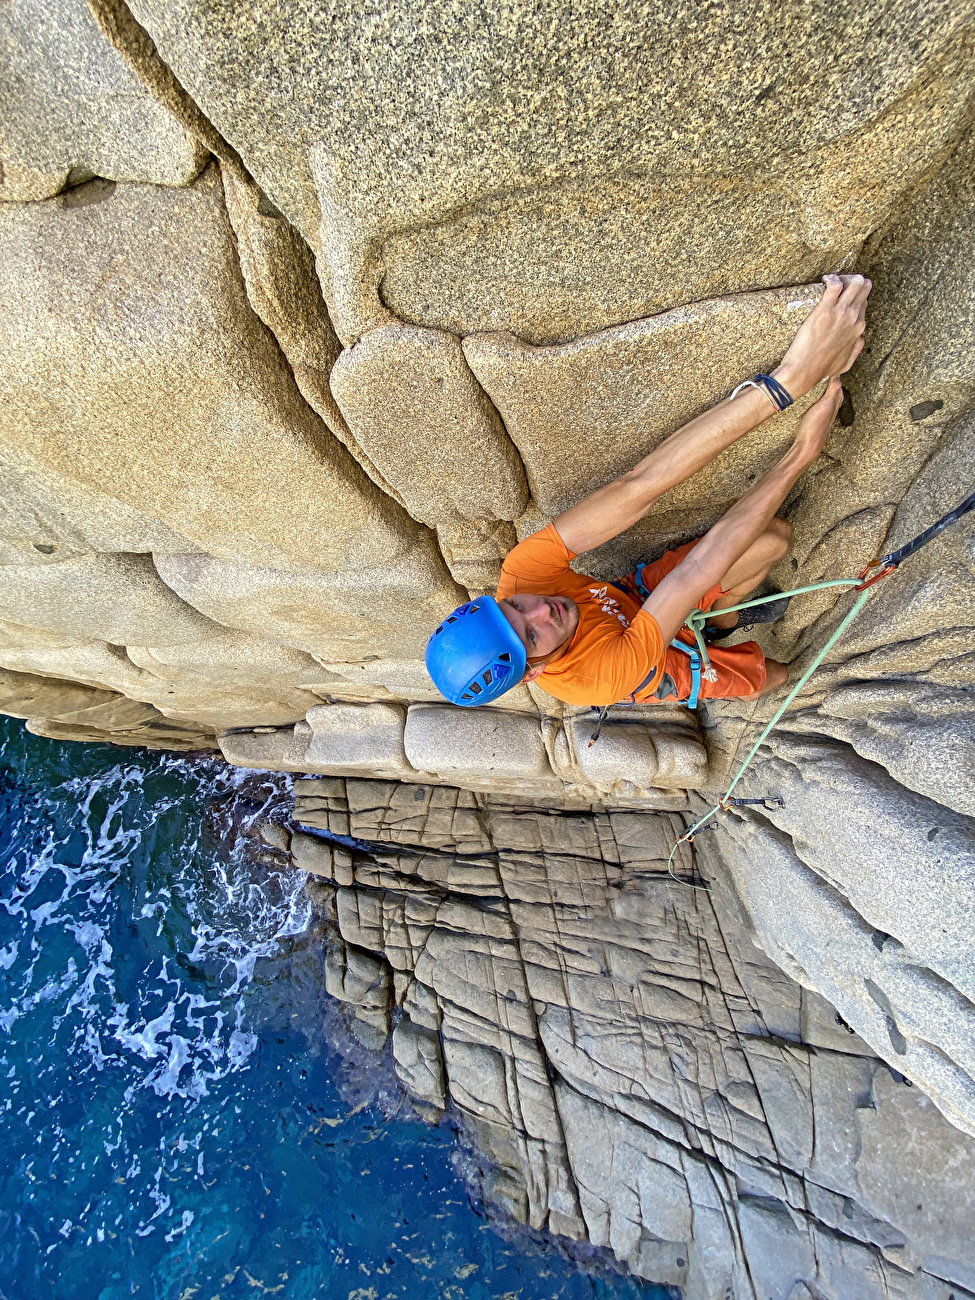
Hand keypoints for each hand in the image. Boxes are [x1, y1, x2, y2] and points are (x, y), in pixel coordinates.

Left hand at [775, 274, 870, 397]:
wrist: (804, 370)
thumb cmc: (822, 369)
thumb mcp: (846, 363)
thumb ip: (856, 349)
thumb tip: (860, 338)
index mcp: (858, 329)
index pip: (863, 304)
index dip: (857, 296)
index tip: (847, 294)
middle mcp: (853, 318)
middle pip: (862, 289)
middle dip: (856, 281)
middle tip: (844, 280)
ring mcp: (840, 313)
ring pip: (854, 283)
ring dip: (846, 276)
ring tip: (835, 277)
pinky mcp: (825, 310)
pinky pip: (835, 284)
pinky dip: (832, 278)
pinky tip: (826, 279)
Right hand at [791, 376, 844, 464]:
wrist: (807, 446)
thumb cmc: (814, 427)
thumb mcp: (824, 406)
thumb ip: (832, 392)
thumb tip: (838, 377)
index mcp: (835, 402)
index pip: (837, 385)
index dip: (834, 376)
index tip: (828, 366)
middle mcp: (832, 408)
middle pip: (834, 391)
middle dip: (831, 381)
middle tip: (823, 372)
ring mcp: (824, 414)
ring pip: (828, 397)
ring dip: (824, 390)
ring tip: (819, 382)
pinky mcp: (816, 419)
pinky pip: (820, 404)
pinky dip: (819, 398)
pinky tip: (813, 398)